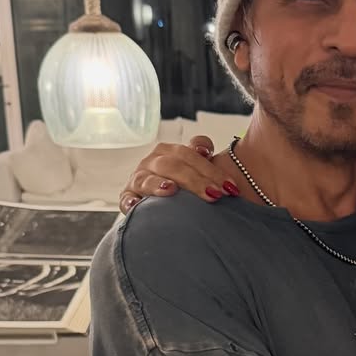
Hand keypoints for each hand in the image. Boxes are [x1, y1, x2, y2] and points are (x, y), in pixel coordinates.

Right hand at [118, 135, 240, 214]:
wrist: (164, 205)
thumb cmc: (185, 185)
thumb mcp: (197, 168)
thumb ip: (202, 152)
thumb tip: (203, 149)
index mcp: (171, 151)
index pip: (190, 153)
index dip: (211, 168)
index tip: (229, 186)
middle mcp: (153, 161)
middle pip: (174, 165)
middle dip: (196, 180)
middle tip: (216, 195)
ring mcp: (139, 178)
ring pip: (148, 178)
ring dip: (160, 184)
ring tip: (172, 189)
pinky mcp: (128, 197)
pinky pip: (126, 199)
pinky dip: (130, 201)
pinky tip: (136, 205)